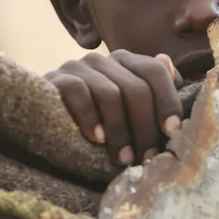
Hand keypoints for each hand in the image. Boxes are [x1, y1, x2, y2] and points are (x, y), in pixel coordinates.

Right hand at [45, 50, 183, 165]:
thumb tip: (167, 62)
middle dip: (145, 125)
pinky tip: (97, 139)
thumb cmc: (96, 123)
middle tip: (148, 156)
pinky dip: (90, 117)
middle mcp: (102, 60)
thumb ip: (151, 91)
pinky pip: (78, 92)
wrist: (46, 124)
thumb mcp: (127, 112)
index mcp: (125, 62)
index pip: (154, 71)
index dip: (167, 100)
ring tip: (124, 158)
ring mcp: (77, 67)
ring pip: (110, 93)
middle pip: (136, 87)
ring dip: (120, 131)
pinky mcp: (55, 79)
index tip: (172, 130)